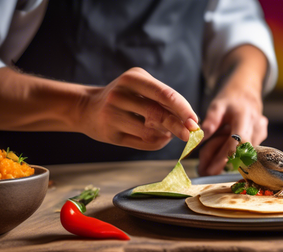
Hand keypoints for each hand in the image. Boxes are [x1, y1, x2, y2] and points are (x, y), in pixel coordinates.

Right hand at [78, 68, 198, 149]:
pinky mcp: (109, 134)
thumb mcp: (141, 87)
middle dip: (178, 126)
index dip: (183, 109)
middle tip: (191, 134)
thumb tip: (191, 120)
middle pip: (158, 114)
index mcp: (132, 78)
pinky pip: (142, 143)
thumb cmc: (124, 97)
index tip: (195, 120)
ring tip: (169, 132)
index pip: (164, 94)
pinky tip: (159, 138)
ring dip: (166, 135)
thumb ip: (164, 100)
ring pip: (151, 131)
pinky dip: (157, 142)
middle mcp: (120, 94)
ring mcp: (112, 115)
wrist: (87, 108)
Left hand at [198, 83, 267, 175]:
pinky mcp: (261, 140)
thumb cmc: (230, 100)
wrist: (247, 93)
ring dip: (224, 160)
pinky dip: (230, 156)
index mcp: (245, 116)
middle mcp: (257, 127)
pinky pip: (244, 153)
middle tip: (203, 171)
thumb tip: (200, 138)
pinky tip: (218, 156)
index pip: (238, 140)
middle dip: (221, 163)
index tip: (210, 169)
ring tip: (206, 164)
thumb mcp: (216, 105)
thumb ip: (210, 121)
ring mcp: (261, 135)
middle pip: (240, 153)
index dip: (225, 156)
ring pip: (241, 155)